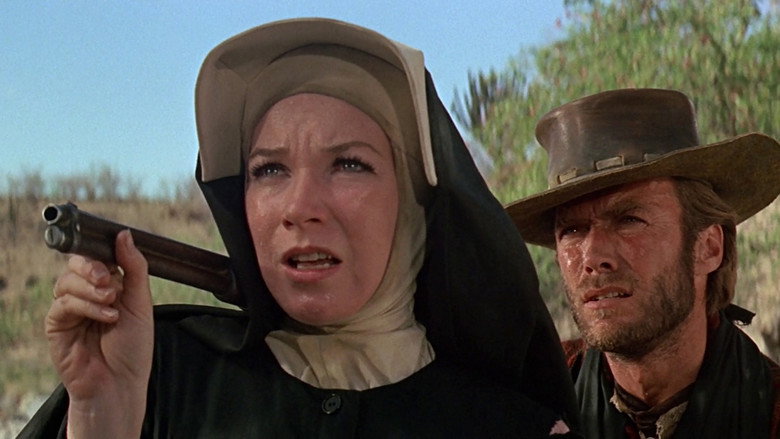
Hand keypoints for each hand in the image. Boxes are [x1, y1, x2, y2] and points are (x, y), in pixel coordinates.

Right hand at [47, 230, 152, 436]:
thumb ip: (134, 267)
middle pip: (76, 263)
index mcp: (108, 284)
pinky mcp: (56, 324)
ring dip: (92, 289)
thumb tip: (124, 234)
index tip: (111, 251)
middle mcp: (86, 293)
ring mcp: (69, 308)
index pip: (96, 255)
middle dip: (92, 267)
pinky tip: (106, 317)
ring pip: (67, 280)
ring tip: (112, 305)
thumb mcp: (141, 302)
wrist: (121, 382)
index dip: (99, 250)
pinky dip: (86, 306)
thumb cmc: (132, 347)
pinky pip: (63, 303)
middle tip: (109, 280)